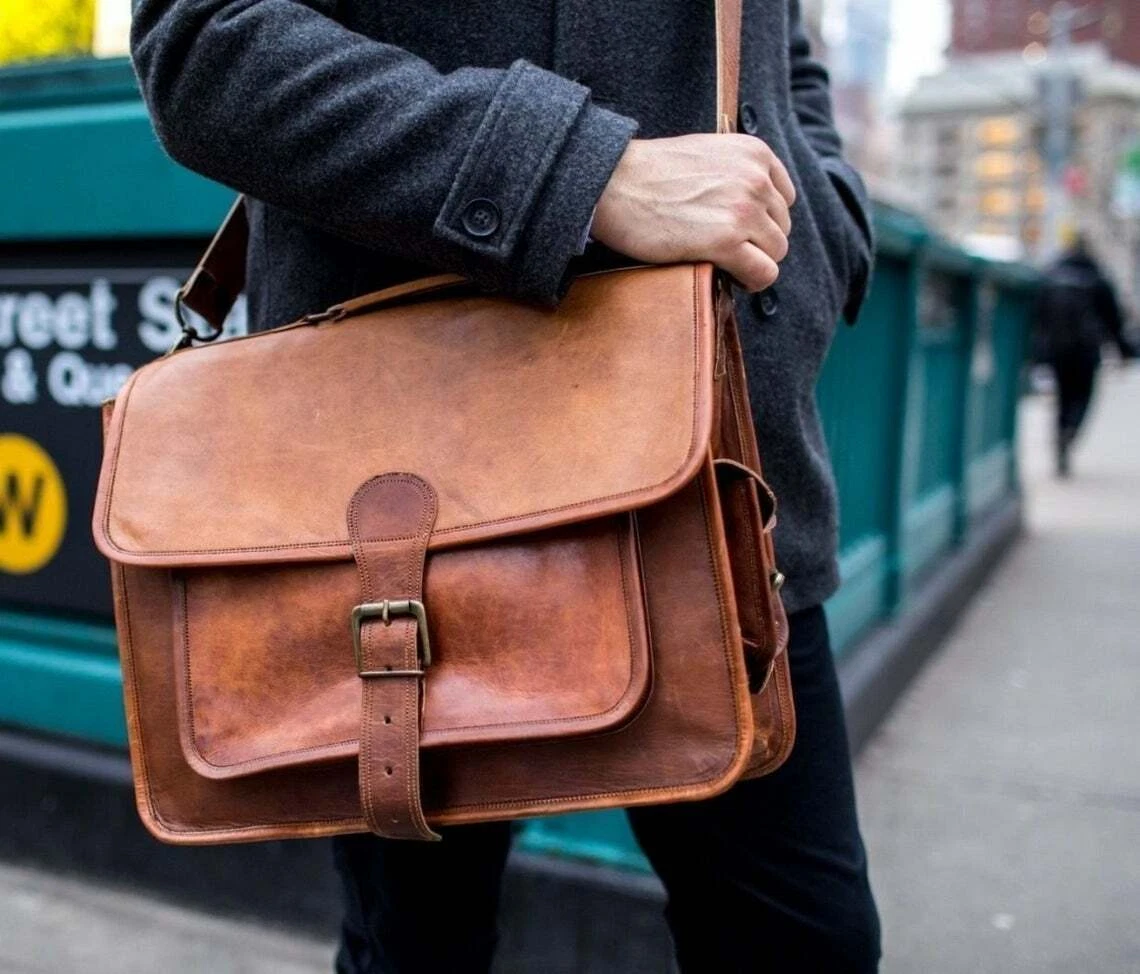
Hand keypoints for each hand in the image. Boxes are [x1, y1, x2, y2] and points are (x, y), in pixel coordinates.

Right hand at [591, 134, 795, 291]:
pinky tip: (729, 276)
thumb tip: (755, 208)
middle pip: (781, 228)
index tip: (737, 229)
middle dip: (756, 243)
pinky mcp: (727, 242)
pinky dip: (750, 280)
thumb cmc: (649, 174)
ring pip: (776, 253)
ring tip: (721, 261)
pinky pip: (763, 274)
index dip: (762, 219)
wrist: (613, 184)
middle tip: (723, 249)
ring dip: (752, 262)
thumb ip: (736, 172)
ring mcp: (744, 211)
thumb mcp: (706, 155)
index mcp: (754, 153)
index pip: (785, 198)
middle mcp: (756, 178)